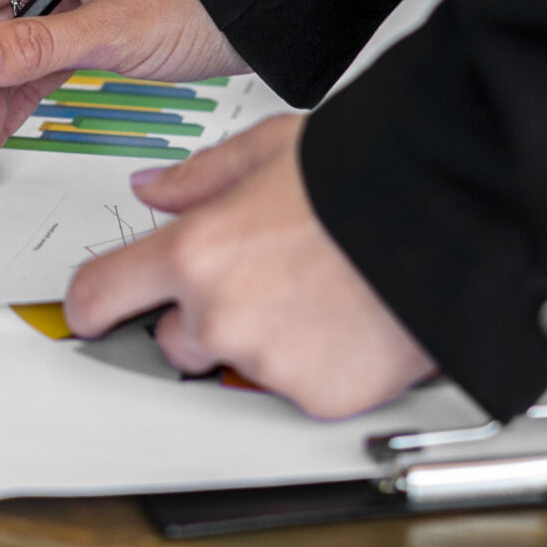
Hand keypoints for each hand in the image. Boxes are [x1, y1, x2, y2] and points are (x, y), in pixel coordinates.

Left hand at [66, 116, 436, 418]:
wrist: (452, 215)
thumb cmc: (367, 177)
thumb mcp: (269, 148)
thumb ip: (199, 177)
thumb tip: (154, 189)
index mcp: (196, 251)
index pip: (102, 294)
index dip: (93, 302)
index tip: (95, 307)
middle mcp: (221, 314)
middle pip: (173, 339)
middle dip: (201, 315)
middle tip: (259, 277)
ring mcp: (268, 362)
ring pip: (238, 364)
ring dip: (262, 339)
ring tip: (317, 288)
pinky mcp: (318, 397)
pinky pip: (296, 389)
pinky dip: (316, 365)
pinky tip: (346, 318)